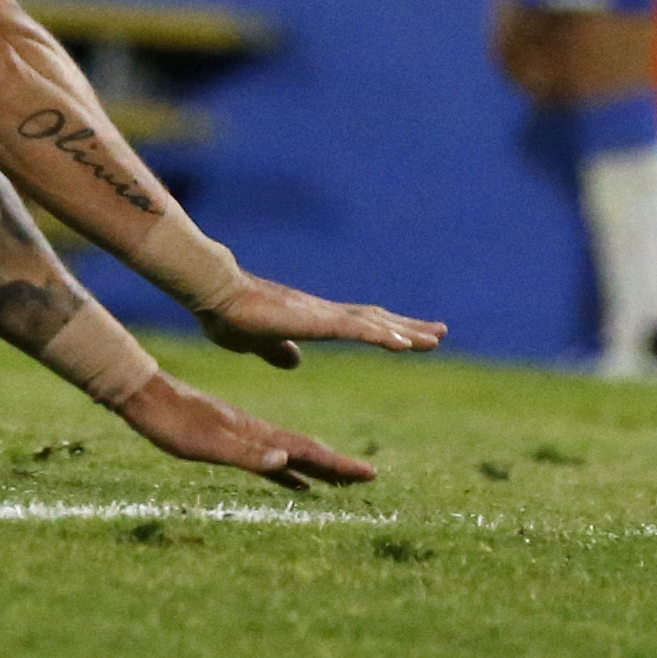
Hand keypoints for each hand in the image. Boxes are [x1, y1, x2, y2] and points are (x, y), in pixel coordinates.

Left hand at [119, 372, 373, 484]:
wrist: (149, 399)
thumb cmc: (175, 425)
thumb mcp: (209, 444)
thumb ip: (246, 453)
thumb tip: (285, 460)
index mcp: (258, 434)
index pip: (308, 451)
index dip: (338, 464)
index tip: (369, 473)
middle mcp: (259, 435)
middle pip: (307, 453)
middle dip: (338, 467)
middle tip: (368, 478)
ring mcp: (247, 439)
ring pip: (292, 457)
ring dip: (318, 471)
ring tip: (341, 483)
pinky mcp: (232, 443)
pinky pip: (270, 462)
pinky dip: (288, 473)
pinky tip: (296, 481)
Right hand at [196, 272, 447, 371]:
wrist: (216, 296)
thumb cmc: (231, 315)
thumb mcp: (259, 343)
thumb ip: (278, 351)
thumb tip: (294, 361)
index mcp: (314, 320)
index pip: (360, 325)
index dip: (386, 330)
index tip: (411, 338)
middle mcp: (325, 313)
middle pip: (376, 320)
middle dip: (408, 327)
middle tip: (440, 333)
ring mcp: (323, 314)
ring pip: (374, 323)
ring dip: (405, 331)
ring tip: (435, 339)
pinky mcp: (316, 320)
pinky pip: (358, 330)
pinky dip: (383, 336)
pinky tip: (405, 345)